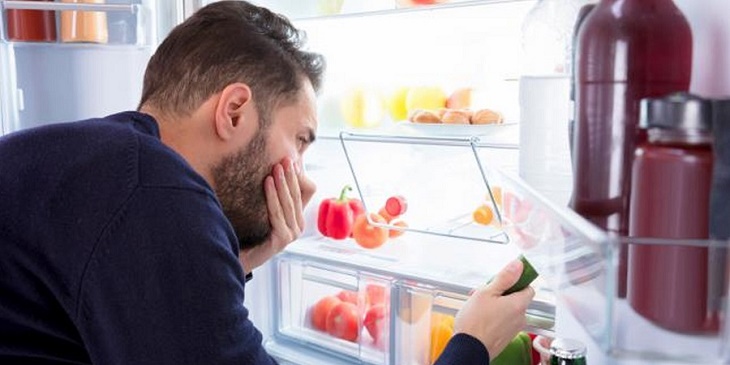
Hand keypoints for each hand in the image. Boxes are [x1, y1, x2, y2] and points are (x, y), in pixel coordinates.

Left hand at [239, 157, 315, 273]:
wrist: (238, 257)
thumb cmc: (249, 232)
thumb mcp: (263, 210)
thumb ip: (272, 195)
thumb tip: (273, 168)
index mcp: (297, 219)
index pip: (303, 193)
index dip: (297, 177)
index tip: (292, 160)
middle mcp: (297, 227)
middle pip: (296, 196)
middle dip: (290, 176)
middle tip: (285, 158)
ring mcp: (291, 234)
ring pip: (287, 203)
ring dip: (282, 183)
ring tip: (276, 167)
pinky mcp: (282, 240)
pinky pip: (277, 213)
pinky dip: (272, 196)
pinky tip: (266, 182)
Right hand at [452, 259, 534, 358]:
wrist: (468, 348)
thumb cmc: (475, 322)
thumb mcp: (486, 292)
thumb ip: (504, 278)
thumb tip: (518, 265)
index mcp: (518, 304)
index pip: (529, 288)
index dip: (517, 282)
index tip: (505, 280)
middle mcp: (520, 318)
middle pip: (517, 298)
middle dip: (502, 293)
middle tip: (485, 292)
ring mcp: (513, 329)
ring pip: (509, 310)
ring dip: (496, 305)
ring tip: (478, 306)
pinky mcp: (506, 337)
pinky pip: (504, 322)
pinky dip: (495, 317)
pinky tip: (480, 317)